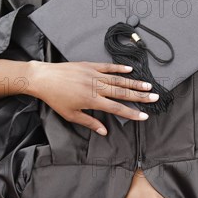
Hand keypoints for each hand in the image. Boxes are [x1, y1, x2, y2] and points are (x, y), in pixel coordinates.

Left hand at [29, 61, 157, 134]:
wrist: (43, 78)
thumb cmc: (55, 99)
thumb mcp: (71, 115)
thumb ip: (90, 122)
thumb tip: (104, 131)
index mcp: (92, 100)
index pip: (117, 108)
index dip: (132, 113)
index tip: (144, 116)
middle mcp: (96, 87)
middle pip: (122, 92)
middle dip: (140, 96)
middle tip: (154, 97)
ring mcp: (93, 74)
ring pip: (118, 80)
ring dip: (134, 83)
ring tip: (147, 85)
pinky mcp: (89, 66)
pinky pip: (107, 67)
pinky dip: (119, 68)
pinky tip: (130, 70)